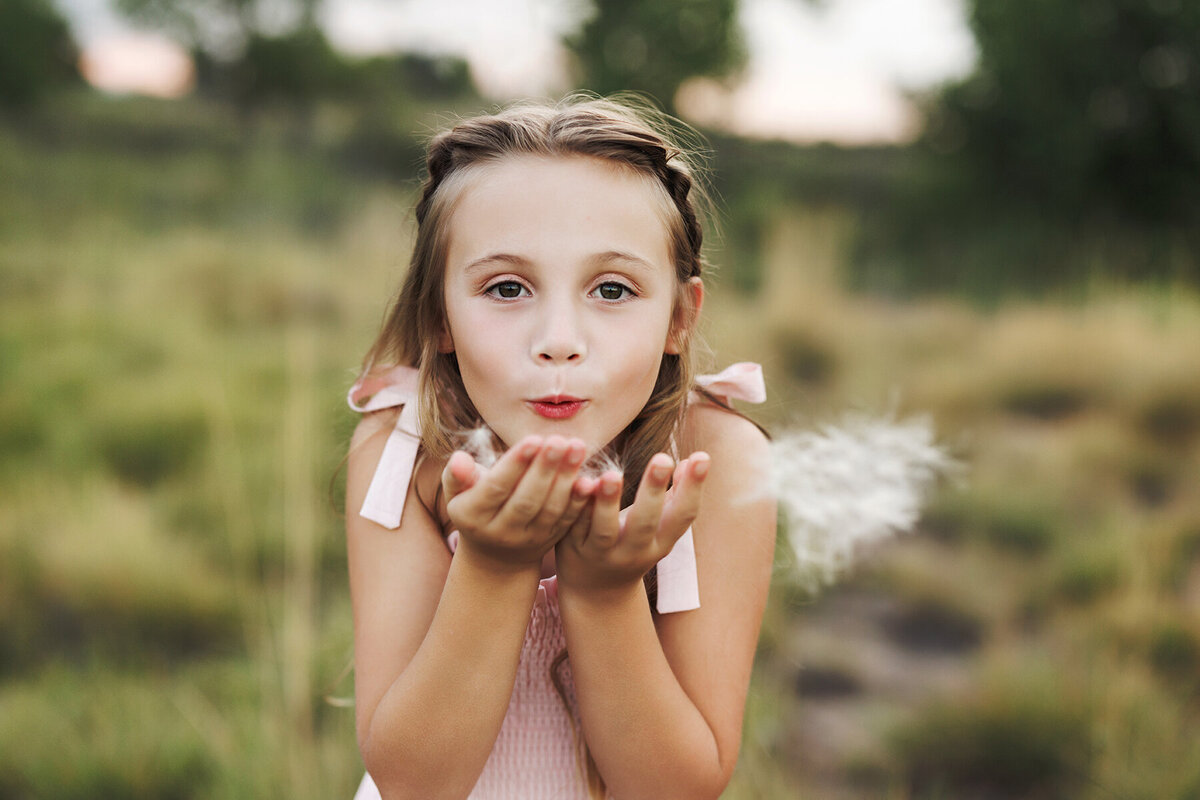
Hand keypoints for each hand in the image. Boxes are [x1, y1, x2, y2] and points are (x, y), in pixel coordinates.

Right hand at [443, 435, 593, 571]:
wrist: (494, 556)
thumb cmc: (475, 508)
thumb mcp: (458, 495)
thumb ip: (457, 476)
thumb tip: (459, 458)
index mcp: (473, 517)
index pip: (495, 489)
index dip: (515, 465)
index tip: (533, 438)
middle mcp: (501, 532)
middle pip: (526, 500)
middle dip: (544, 469)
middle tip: (559, 439)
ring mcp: (528, 539)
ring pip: (550, 509)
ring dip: (566, 478)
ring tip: (577, 447)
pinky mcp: (551, 540)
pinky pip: (568, 520)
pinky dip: (581, 501)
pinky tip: (592, 478)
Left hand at [556, 452, 709, 594]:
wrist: (597, 593)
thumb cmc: (633, 544)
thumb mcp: (660, 527)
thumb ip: (677, 494)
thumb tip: (699, 458)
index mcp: (661, 542)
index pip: (682, 516)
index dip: (693, 488)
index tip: (702, 456)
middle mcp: (634, 551)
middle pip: (645, 523)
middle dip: (654, 491)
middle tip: (663, 458)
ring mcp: (601, 553)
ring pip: (604, 530)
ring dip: (608, 502)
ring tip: (612, 474)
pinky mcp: (572, 548)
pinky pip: (574, 526)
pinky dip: (576, 505)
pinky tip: (578, 481)